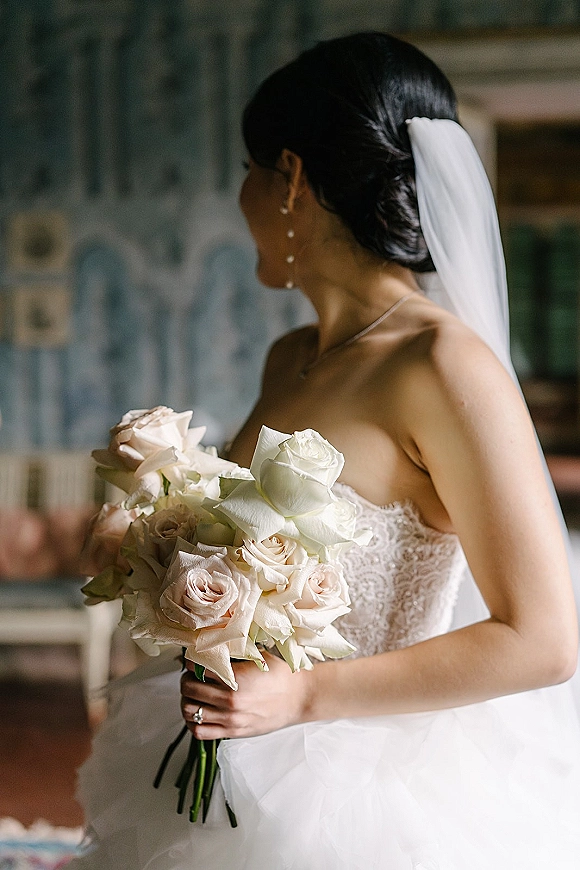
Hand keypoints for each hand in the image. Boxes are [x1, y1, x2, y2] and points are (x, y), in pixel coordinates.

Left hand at [180, 653, 308, 739]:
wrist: (299, 698)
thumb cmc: (281, 676)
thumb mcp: (257, 656)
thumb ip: (234, 653)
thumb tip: (213, 645)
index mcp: (235, 679)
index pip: (197, 668)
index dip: (191, 661)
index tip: (193, 658)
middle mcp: (230, 701)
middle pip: (189, 689)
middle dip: (186, 679)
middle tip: (191, 674)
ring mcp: (230, 719)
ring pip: (190, 711)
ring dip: (187, 700)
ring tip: (194, 693)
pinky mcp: (232, 732)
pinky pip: (200, 732)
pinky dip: (193, 722)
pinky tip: (199, 712)